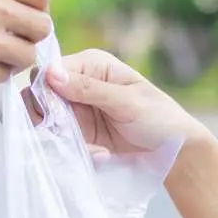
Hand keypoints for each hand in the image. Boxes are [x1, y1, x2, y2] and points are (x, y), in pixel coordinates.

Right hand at [44, 48, 208, 156]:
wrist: (175, 150)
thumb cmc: (159, 117)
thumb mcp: (127, 102)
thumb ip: (89, 89)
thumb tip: (51, 74)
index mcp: (92, 64)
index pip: (51, 69)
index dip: (45, 88)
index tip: (52, 110)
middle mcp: (80, 82)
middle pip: (41, 91)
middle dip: (44, 111)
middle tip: (61, 130)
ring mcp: (78, 108)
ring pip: (45, 115)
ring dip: (53, 130)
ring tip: (76, 143)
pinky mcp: (80, 131)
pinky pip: (58, 135)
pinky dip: (66, 145)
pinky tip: (94, 153)